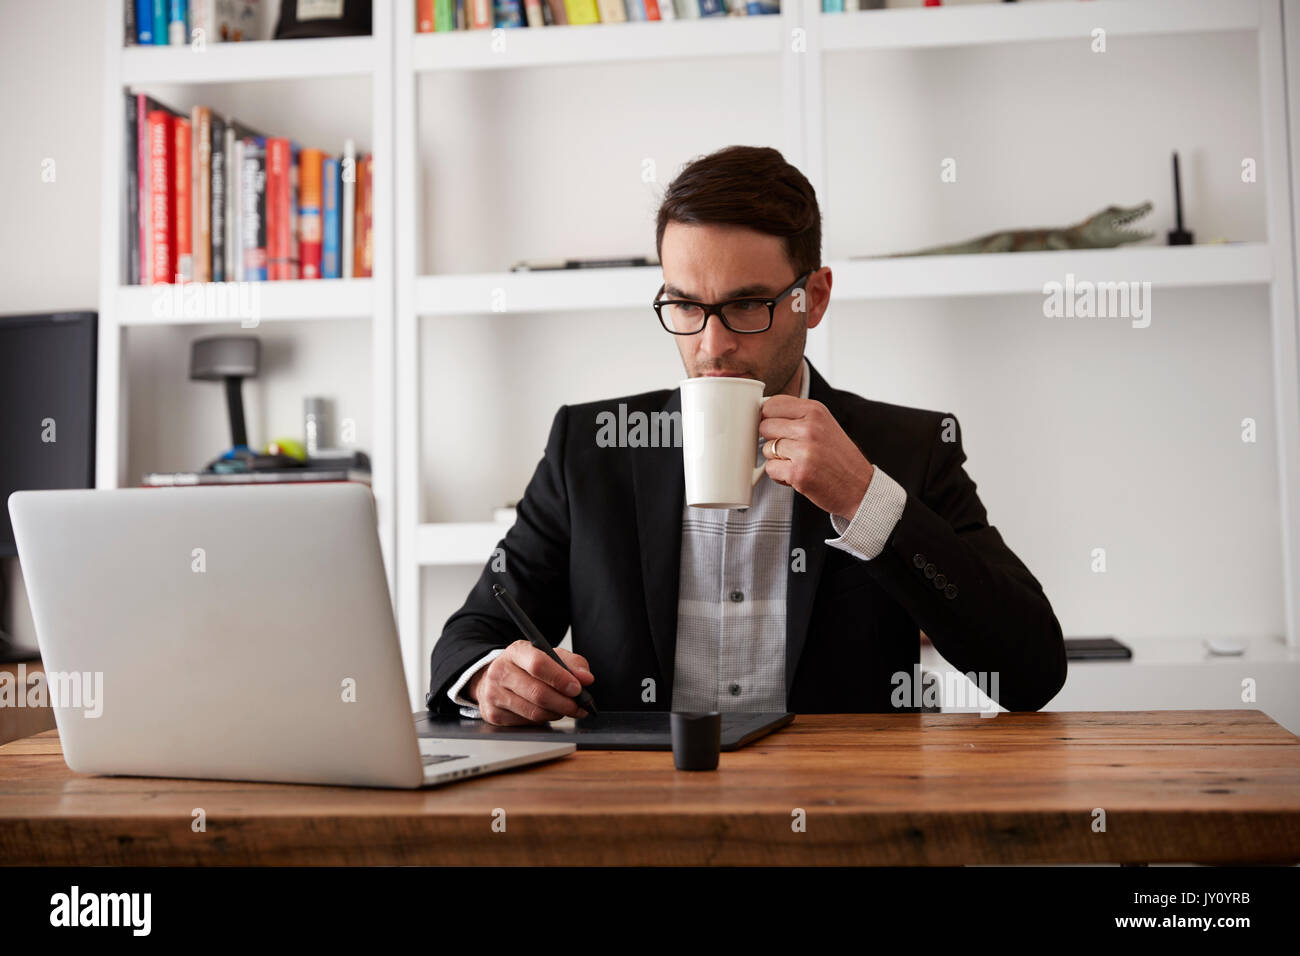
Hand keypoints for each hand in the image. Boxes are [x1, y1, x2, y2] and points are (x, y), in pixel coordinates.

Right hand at [467, 641, 594, 725]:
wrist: (498, 677)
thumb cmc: (527, 666)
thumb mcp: (549, 656)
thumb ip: (572, 663)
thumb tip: (586, 678)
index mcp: (516, 652)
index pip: (538, 664)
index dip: (561, 678)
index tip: (578, 688)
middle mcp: (500, 671)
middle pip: (537, 692)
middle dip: (564, 702)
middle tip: (580, 706)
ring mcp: (493, 694)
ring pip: (534, 712)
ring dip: (556, 713)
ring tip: (566, 708)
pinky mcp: (493, 714)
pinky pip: (526, 723)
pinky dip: (543, 721)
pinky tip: (548, 713)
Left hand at [759, 395, 874, 518]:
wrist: (860, 488)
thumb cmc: (839, 458)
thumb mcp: (823, 425)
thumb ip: (797, 416)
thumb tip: (762, 412)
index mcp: (815, 411)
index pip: (772, 404)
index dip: (767, 417)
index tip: (774, 426)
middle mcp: (810, 427)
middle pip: (765, 426)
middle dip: (772, 439)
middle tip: (791, 449)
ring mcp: (804, 450)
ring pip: (766, 448)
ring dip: (776, 459)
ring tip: (798, 463)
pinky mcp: (798, 472)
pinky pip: (770, 469)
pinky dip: (780, 475)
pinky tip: (797, 475)